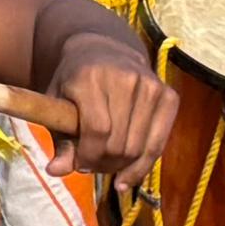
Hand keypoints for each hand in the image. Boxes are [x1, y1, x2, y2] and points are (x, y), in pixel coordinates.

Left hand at [48, 33, 177, 181]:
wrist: (103, 51)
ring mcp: (151, 86)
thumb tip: (55, 172)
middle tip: (92, 167)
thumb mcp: (57, 105)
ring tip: (107, 166)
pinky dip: (143, 164)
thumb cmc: (74, 83)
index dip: (89, 155)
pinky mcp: (169, 96)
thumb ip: (59, 139)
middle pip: (119, 142)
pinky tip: (129, 175)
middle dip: (104, 164)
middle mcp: (125, 78)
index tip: (80, 166)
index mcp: (91, 77)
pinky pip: (158, 142)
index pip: (97, 129)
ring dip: (122, 166)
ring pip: (139, 147)